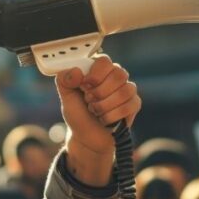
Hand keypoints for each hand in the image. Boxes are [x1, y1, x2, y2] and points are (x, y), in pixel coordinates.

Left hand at [56, 55, 140, 184]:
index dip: (94, 75)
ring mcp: (127, 89)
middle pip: (118, 74)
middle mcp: (115, 76)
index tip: (84, 86)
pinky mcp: (134, 104)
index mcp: (99, 69)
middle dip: (100, 92)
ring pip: (125, 91)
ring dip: (105, 105)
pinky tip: (104, 119)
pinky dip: (113, 115)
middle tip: (89, 100)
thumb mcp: (66, 96)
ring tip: (95, 111)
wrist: (86, 137)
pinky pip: (130, 105)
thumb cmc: (78, 113)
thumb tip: (76, 71)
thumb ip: (64, 80)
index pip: (104, 61)